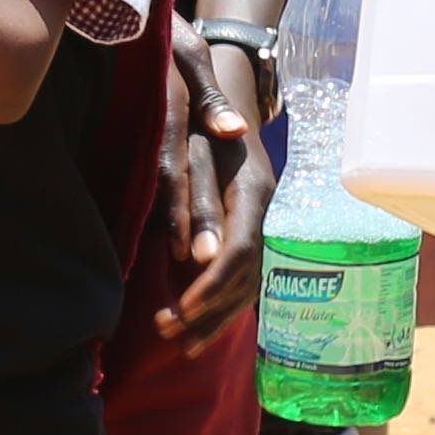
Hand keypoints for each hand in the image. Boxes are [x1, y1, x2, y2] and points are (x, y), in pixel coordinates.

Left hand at [160, 19, 273, 339]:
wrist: (229, 90)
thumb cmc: (203, 106)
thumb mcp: (198, 123)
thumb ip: (199, 165)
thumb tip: (212, 208)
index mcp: (254, 188)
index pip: (242, 249)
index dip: (214, 285)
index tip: (184, 310)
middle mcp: (264, 209)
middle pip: (246, 275)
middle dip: (210, 309)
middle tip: (170, 333)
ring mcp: (261, 220)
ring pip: (247, 282)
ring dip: (214, 316)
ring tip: (178, 343)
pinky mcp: (249, 227)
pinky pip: (241, 276)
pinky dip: (219, 305)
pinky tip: (194, 327)